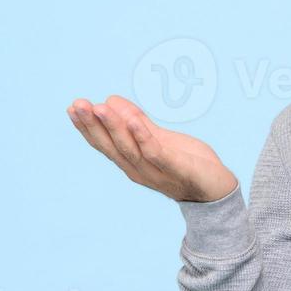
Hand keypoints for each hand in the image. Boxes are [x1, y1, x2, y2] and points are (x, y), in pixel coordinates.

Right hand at [66, 94, 238, 202]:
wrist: (217, 189)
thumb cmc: (187, 163)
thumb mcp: (160, 139)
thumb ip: (138, 123)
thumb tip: (110, 100)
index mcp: (132, 162)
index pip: (104, 144)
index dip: (87, 127)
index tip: (72, 107)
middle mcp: (139, 170)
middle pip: (111, 146)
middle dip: (93, 125)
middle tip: (77, 104)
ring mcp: (157, 172)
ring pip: (130, 148)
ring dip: (114, 127)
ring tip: (101, 107)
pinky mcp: (178, 170)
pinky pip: (157, 153)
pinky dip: (144, 138)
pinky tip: (135, 121)